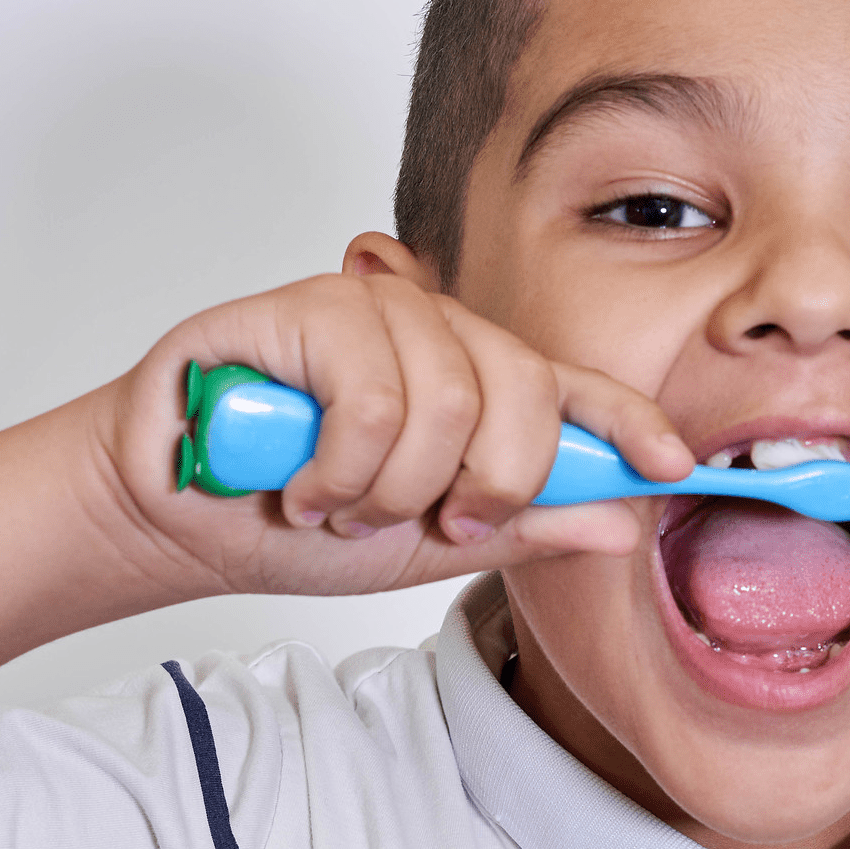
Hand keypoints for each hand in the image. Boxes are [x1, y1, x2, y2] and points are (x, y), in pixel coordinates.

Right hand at [0, 270, 693, 688]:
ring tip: (341, 504)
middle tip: (433, 518)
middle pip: (520, 393)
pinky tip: (301, 480)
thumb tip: (622, 520)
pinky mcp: (297, 307)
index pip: (570, 387)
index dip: (629, 421)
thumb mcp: (428, 541)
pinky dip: (340, 466)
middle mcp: (430, 328)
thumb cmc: (293, 516)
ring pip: (444, 400)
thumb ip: (520, 527)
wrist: (176, 519)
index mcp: (473, 378)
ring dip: (390, 489)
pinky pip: (370, 393)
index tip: (673, 465)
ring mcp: (365, 307)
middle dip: (486, 484)